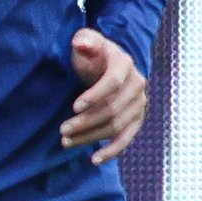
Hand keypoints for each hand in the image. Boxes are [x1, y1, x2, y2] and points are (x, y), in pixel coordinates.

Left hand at [61, 29, 146, 163]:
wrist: (107, 65)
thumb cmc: (92, 54)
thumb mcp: (86, 42)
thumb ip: (84, 41)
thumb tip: (81, 43)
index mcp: (124, 63)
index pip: (113, 82)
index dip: (94, 95)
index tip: (74, 107)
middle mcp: (137, 84)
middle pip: (112, 108)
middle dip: (86, 121)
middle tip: (62, 130)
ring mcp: (139, 103)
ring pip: (116, 126)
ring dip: (91, 137)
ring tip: (66, 141)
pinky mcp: (136, 119)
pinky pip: (127, 138)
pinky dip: (112, 151)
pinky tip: (94, 159)